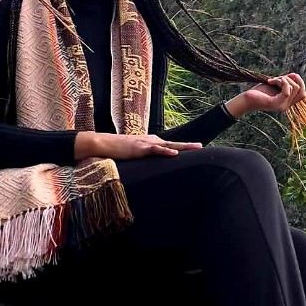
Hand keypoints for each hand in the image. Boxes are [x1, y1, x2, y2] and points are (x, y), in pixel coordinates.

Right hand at [74, 132, 202, 159]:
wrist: (103, 143)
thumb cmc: (117, 150)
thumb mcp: (134, 153)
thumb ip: (142, 157)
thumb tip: (148, 165)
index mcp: (150, 142)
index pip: (169, 144)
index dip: (182, 147)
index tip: (194, 149)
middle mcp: (151, 140)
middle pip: (174, 143)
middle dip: (188, 145)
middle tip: (202, 146)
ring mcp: (146, 143)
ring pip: (169, 144)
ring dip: (183, 146)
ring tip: (196, 147)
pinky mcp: (140, 148)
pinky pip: (156, 149)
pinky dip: (166, 151)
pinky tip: (175, 153)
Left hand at [240, 72, 305, 115]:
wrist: (245, 100)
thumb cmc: (258, 93)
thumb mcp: (274, 85)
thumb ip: (285, 82)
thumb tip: (294, 75)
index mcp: (287, 103)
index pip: (303, 94)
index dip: (300, 82)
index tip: (290, 75)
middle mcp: (286, 106)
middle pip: (301, 90)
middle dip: (291, 80)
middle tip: (279, 77)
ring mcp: (281, 106)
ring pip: (294, 88)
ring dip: (283, 79)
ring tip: (272, 80)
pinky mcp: (276, 104)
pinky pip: (286, 91)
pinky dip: (280, 82)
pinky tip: (270, 81)